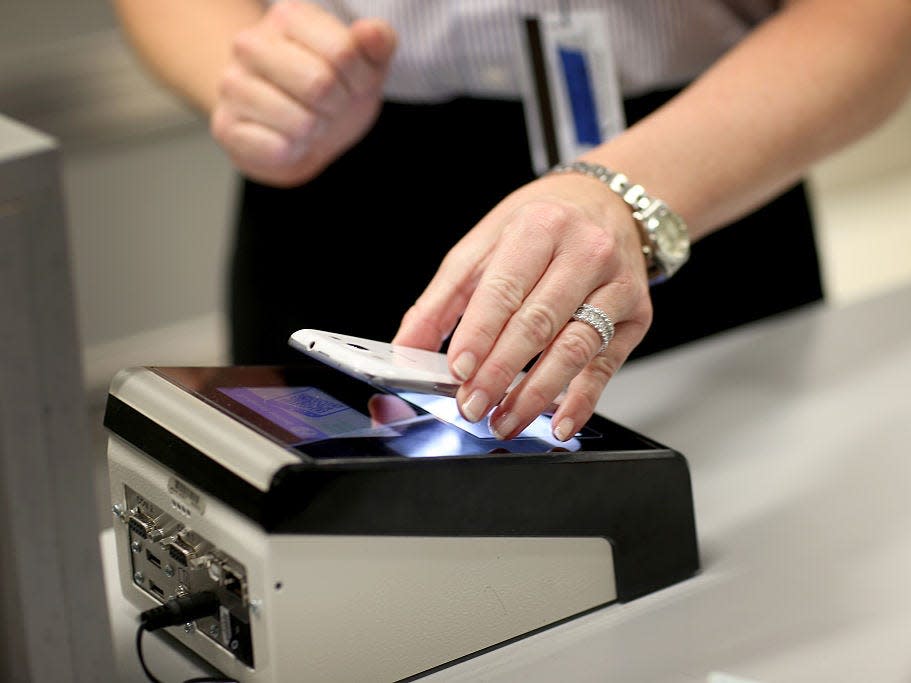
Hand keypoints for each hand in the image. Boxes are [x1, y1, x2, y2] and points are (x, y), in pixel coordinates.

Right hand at [210, 1, 396, 186]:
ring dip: (316, 131)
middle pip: (319, 84)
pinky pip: (278, 149)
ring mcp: (232, 85)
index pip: (344, 52)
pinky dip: (294, 152)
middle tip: (329, 106)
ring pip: (301, 122)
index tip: (350, 83)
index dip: (360, 79)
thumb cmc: (333, 92)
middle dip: (337, 105)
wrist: (297, 132)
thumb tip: (371, 33)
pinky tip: (286, 140)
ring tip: (307, 121)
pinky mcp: (226, 127)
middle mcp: (250, 44)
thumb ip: (378, 44)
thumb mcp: (366, 66)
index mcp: (288, 17)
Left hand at [393, 173, 653, 440]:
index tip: (458, 371)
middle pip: (538, 322)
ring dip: (535, 394)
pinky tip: (559, 423)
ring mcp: (616, 285)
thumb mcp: (483, 246)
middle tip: (472, 405)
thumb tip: (408, 346)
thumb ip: (443, 298)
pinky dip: (581, 400)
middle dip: (500, 371)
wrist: (609, 205)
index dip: (480, 334)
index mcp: (538, 227)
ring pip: (574, 348)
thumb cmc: (542, 226)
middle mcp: (584, 252)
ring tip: (504, 420)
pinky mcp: (636, 315)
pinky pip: (607, 365)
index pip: (505, 289)